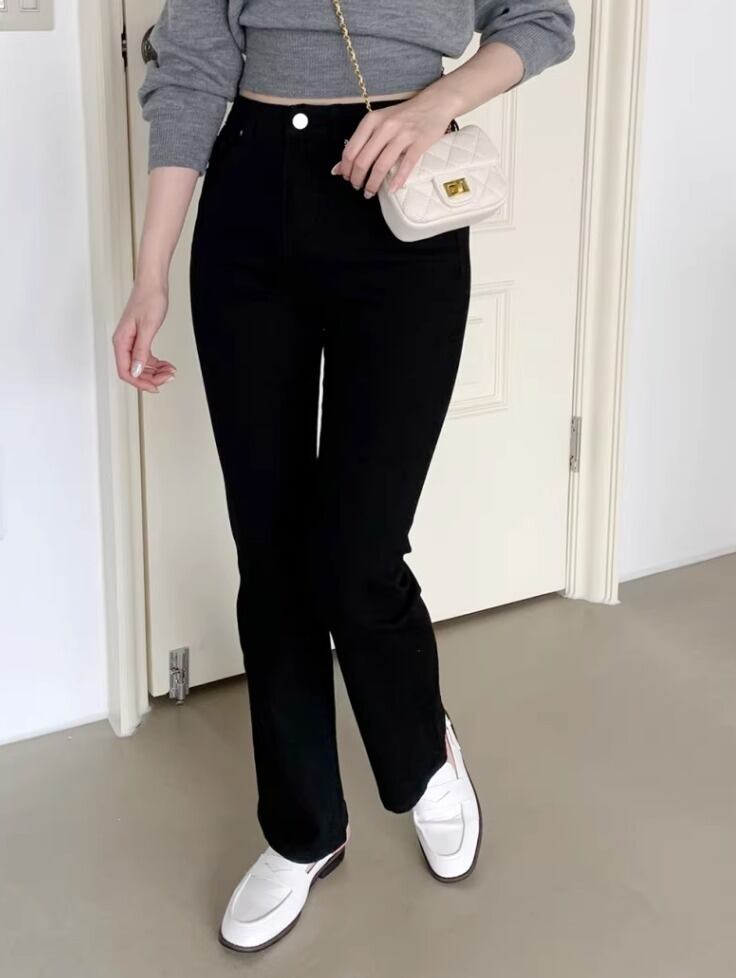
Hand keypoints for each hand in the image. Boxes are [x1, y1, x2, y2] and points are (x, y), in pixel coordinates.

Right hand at [112, 278, 174, 392]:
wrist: (153, 284)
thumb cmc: (149, 299)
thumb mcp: (148, 328)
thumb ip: (141, 351)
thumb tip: (137, 370)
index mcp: (121, 341)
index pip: (126, 371)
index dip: (140, 382)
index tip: (155, 387)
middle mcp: (123, 343)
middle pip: (133, 371)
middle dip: (151, 378)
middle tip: (167, 378)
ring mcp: (131, 341)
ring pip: (140, 366)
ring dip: (155, 372)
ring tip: (170, 371)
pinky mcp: (139, 338)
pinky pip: (145, 358)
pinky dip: (156, 364)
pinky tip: (166, 364)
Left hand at [331, 91, 457, 198]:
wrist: (434, 103)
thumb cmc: (404, 116)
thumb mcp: (379, 123)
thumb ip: (361, 143)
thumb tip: (339, 168)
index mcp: (372, 120)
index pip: (351, 150)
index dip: (346, 169)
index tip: (347, 179)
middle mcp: (385, 126)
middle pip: (364, 160)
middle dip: (357, 179)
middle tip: (358, 188)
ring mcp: (403, 134)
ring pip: (381, 165)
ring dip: (373, 184)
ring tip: (370, 192)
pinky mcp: (419, 142)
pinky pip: (405, 166)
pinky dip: (397, 181)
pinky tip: (392, 189)